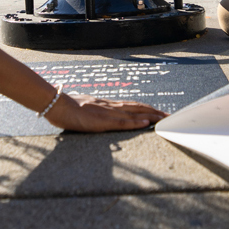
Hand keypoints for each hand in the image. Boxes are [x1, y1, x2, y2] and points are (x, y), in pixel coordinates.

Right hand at [44, 94, 166, 132]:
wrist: (58, 104)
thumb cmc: (69, 108)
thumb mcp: (88, 109)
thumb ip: (99, 112)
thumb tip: (106, 118)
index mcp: (108, 104)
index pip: (133, 105)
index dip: (147, 108)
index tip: (160, 112)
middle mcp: (111, 106)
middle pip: (138, 107)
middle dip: (155, 112)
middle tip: (170, 116)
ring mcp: (107, 112)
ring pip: (134, 113)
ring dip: (151, 115)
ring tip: (164, 119)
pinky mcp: (101, 120)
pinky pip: (121, 122)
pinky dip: (135, 123)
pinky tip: (145, 123)